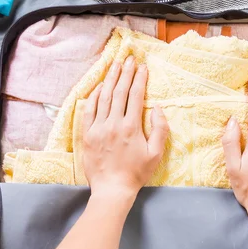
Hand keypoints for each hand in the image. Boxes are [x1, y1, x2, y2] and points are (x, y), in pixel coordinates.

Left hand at [82, 56, 168, 199]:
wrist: (112, 189)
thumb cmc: (137, 173)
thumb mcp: (156, 154)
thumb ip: (160, 129)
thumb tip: (157, 108)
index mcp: (131, 127)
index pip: (135, 95)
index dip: (139, 78)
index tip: (142, 66)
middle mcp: (113, 123)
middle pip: (119, 91)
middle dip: (125, 72)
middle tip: (129, 58)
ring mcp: (98, 128)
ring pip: (103, 97)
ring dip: (110, 79)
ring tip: (114, 64)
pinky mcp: (87, 134)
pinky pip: (89, 109)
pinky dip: (94, 96)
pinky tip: (99, 86)